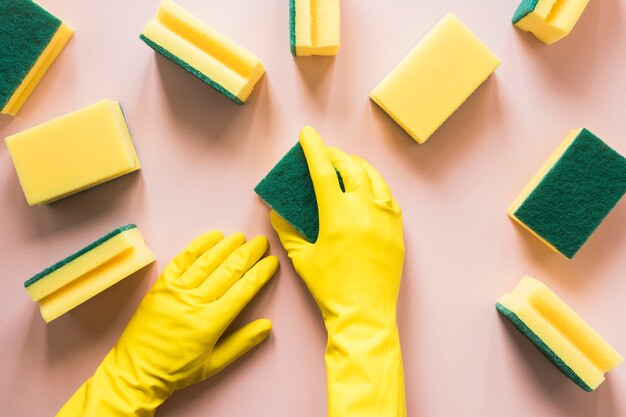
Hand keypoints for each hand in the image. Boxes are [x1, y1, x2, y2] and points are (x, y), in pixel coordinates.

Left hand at [57, 231, 277, 416]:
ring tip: (241, 237)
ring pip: (207, 262)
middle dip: (248, 254)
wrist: (135, 372)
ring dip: (226, 246)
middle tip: (262, 242)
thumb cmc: (177, 371)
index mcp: (210, 323)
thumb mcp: (215, 365)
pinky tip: (212, 237)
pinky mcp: (161, 286)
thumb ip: (242, 343)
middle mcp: (194, 302)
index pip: (243, 290)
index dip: (260, 273)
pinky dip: (198, 246)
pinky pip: (182, 260)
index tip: (271, 262)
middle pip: (228, 271)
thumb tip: (267, 325)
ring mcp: (175, 291)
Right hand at [271, 126, 405, 416]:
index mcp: (338, 215)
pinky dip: (376, 186)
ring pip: (375, 178)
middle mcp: (365, 210)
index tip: (308, 133)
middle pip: (352, 168)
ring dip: (359, 166)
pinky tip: (368, 189)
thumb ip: (288, 231)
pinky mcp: (397, 230)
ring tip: (347, 166)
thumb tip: (277, 213)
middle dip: (336, 155)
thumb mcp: (302, 258)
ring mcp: (385, 219)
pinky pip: (388, 197)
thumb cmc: (330, 289)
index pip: (324, 171)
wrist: (364, 314)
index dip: (314, 149)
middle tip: (325, 153)